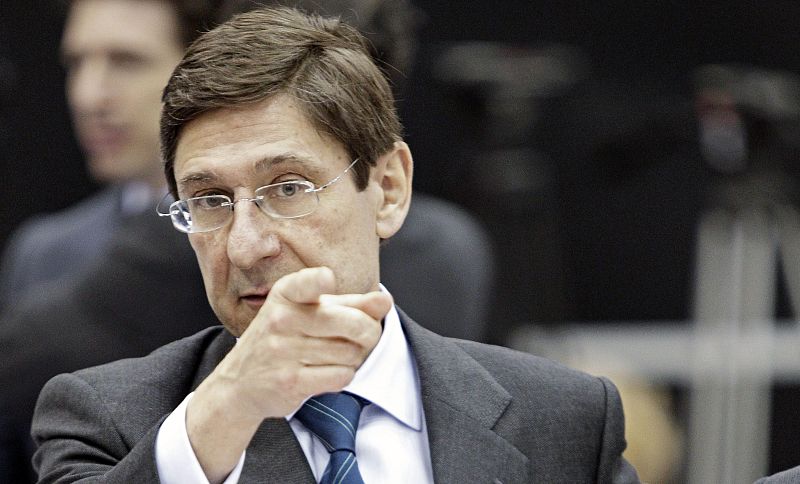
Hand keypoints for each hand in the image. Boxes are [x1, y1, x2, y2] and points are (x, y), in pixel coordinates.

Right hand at [186, 267, 389, 481]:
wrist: (240, 382)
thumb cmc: (284, 339)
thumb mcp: (309, 311)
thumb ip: (350, 303)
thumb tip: (385, 300)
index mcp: (286, 294)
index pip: (307, 282)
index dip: (320, 280)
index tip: (327, 279)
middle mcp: (281, 319)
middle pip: (353, 323)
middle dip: (369, 332)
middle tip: (363, 336)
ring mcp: (283, 351)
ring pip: (351, 352)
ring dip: (355, 357)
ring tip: (337, 355)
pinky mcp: (290, 381)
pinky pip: (341, 375)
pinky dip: (344, 375)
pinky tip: (328, 371)